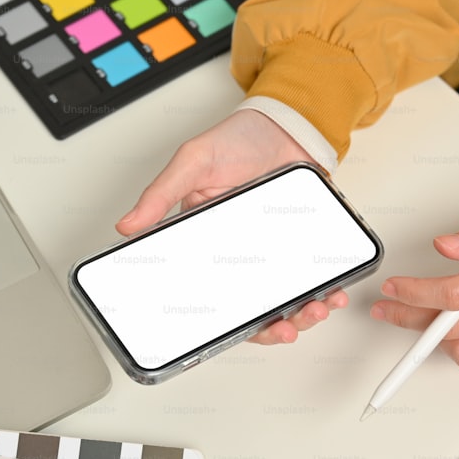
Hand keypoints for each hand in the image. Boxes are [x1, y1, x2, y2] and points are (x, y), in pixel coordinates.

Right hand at [116, 109, 348, 343]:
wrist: (287, 124)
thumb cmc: (237, 140)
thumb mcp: (193, 162)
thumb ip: (161, 193)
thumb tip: (127, 226)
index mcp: (208, 242)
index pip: (211, 294)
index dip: (224, 322)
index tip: (236, 334)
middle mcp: (241, 255)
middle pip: (253, 307)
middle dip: (272, 327)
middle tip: (286, 329)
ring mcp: (275, 253)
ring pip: (287, 299)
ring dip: (302, 314)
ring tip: (315, 311)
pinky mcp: (304, 245)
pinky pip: (314, 278)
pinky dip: (324, 290)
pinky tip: (332, 292)